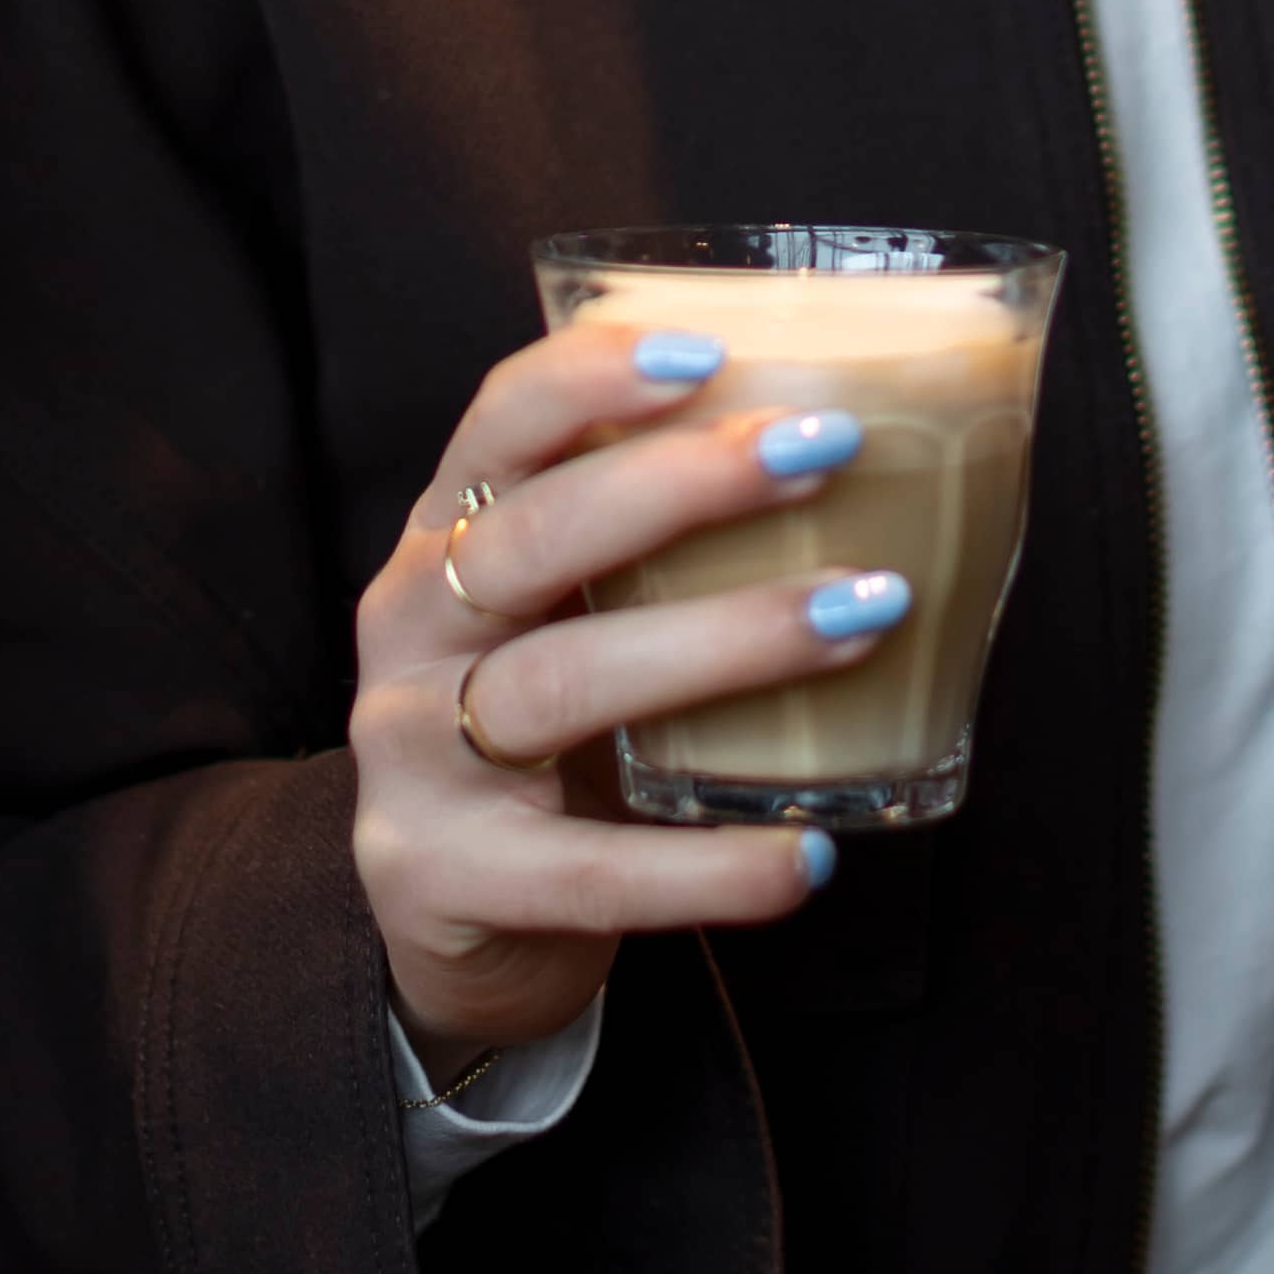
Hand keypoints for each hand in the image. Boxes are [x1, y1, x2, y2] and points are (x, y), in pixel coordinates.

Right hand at [349, 316, 902, 1073]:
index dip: (590, 378)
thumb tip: (861, 450)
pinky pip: (590, 873)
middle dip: (680, 486)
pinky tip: (808, 854)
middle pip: (532, 538)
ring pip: (561, 685)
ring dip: (721, 645)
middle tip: (827, 451)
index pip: (496, 425)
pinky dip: (706, 869)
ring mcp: (414, 759)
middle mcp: (411, 632)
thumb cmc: (553, 737)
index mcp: (443, 538)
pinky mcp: (444, 880)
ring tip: (861, 618)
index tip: (711, 351)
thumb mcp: (571, 620)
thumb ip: (662, 550)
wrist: (455, 923)